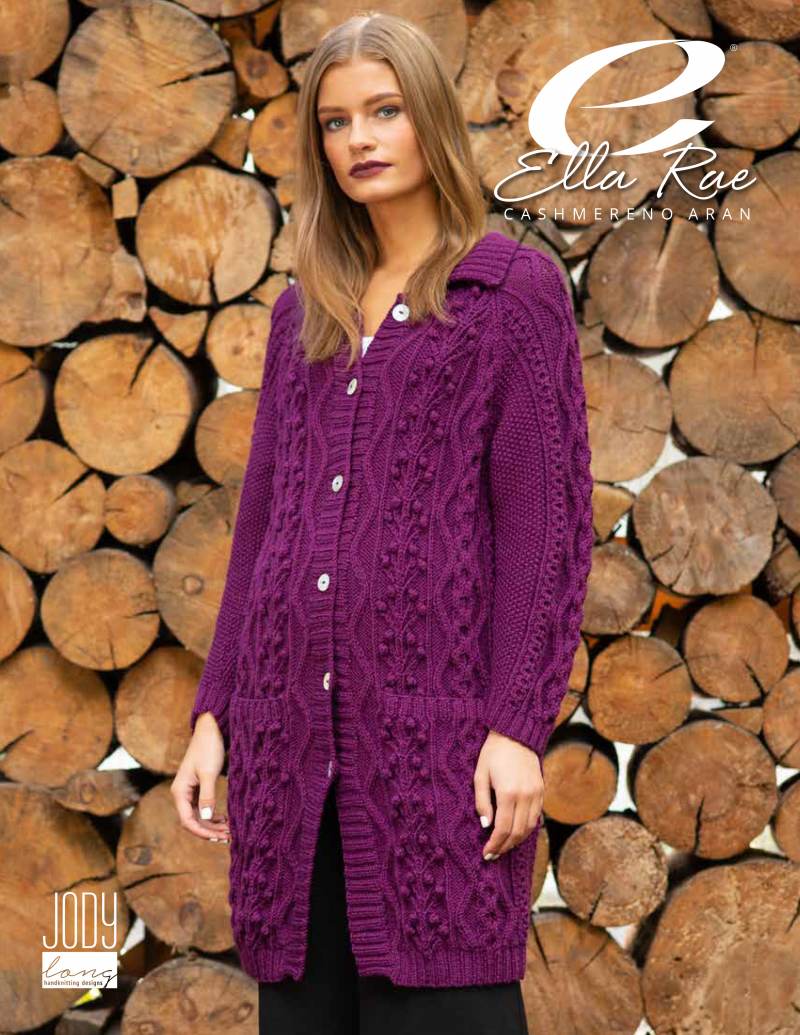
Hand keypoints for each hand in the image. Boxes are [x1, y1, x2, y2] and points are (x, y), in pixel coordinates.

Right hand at [171, 712, 230, 843]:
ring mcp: (189, 790)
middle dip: (209, 830)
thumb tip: (207, 817)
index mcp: (179, 791)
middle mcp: (181, 793)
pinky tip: (224, 819)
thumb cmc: (208, 748)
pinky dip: (212, 815)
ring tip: (229, 830)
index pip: (187, 821)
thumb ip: (207, 795)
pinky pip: (202, 808)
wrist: (210, 729)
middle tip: (228, 836)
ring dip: (212, 824)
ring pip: (198, 816)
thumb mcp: (209, 772)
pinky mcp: (197, 787)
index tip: (218, 837)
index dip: (202, 832)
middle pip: (192, 821)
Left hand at [474, 729, 542, 860]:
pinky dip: (527, 828)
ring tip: (504, 846)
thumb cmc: (493, 753)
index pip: (503, 828)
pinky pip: (536, 817)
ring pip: (529, 827)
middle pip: (518, 832)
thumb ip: (482, 801)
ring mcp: (536, 794)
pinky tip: (516, 832)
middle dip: (505, 847)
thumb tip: (486, 825)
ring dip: (517, 841)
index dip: (495, 844)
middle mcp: (525, 796)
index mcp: (508, 792)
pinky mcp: (541, 790)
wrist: (516, 734)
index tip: (486, 853)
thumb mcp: (480, 774)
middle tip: (493, 855)